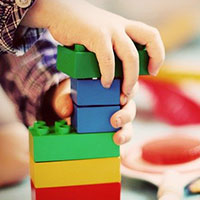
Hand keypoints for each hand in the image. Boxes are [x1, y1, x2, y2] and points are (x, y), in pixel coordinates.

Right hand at [22, 0, 164, 103]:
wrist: (60, 13)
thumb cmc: (80, 29)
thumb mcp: (102, 35)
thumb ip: (111, 49)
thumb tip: (115, 72)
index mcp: (124, 26)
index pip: (151, 36)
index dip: (157, 53)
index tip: (152, 70)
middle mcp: (120, 26)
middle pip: (150, 40)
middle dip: (152, 62)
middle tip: (140, 82)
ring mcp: (109, 29)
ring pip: (130, 56)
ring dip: (130, 77)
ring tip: (123, 91)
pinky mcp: (95, 35)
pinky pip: (107, 59)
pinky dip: (108, 74)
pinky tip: (104, 82)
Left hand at [52, 78, 136, 144]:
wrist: (68, 107)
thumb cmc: (72, 97)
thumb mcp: (66, 95)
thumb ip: (64, 100)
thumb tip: (67, 111)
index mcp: (110, 86)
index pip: (126, 84)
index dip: (129, 90)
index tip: (121, 98)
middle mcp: (117, 100)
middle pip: (130, 105)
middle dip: (126, 114)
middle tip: (115, 121)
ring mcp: (118, 114)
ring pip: (129, 121)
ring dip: (126, 130)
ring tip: (117, 137)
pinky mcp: (115, 127)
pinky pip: (123, 133)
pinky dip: (123, 137)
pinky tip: (116, 141)